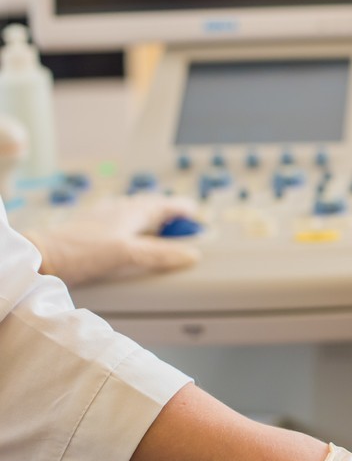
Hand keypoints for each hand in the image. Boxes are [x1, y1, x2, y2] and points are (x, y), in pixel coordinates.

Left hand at [25, 193, 200, 285]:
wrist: (42, 256)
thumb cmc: (81, 250)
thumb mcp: (127, 253)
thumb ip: (160, 253)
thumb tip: (192, 255)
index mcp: (132, 211)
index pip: (166, 205)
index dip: (184, 209)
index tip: (199, 215)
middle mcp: (119, 210)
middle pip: (152, 206)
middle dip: (170, 212)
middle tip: (184, 223)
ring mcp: (104, 218)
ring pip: (135, 212)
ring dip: (151, 218)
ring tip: (160, 228)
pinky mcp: (91, 228)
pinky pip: (120, 221)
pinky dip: (132, 226)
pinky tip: (127, 234)